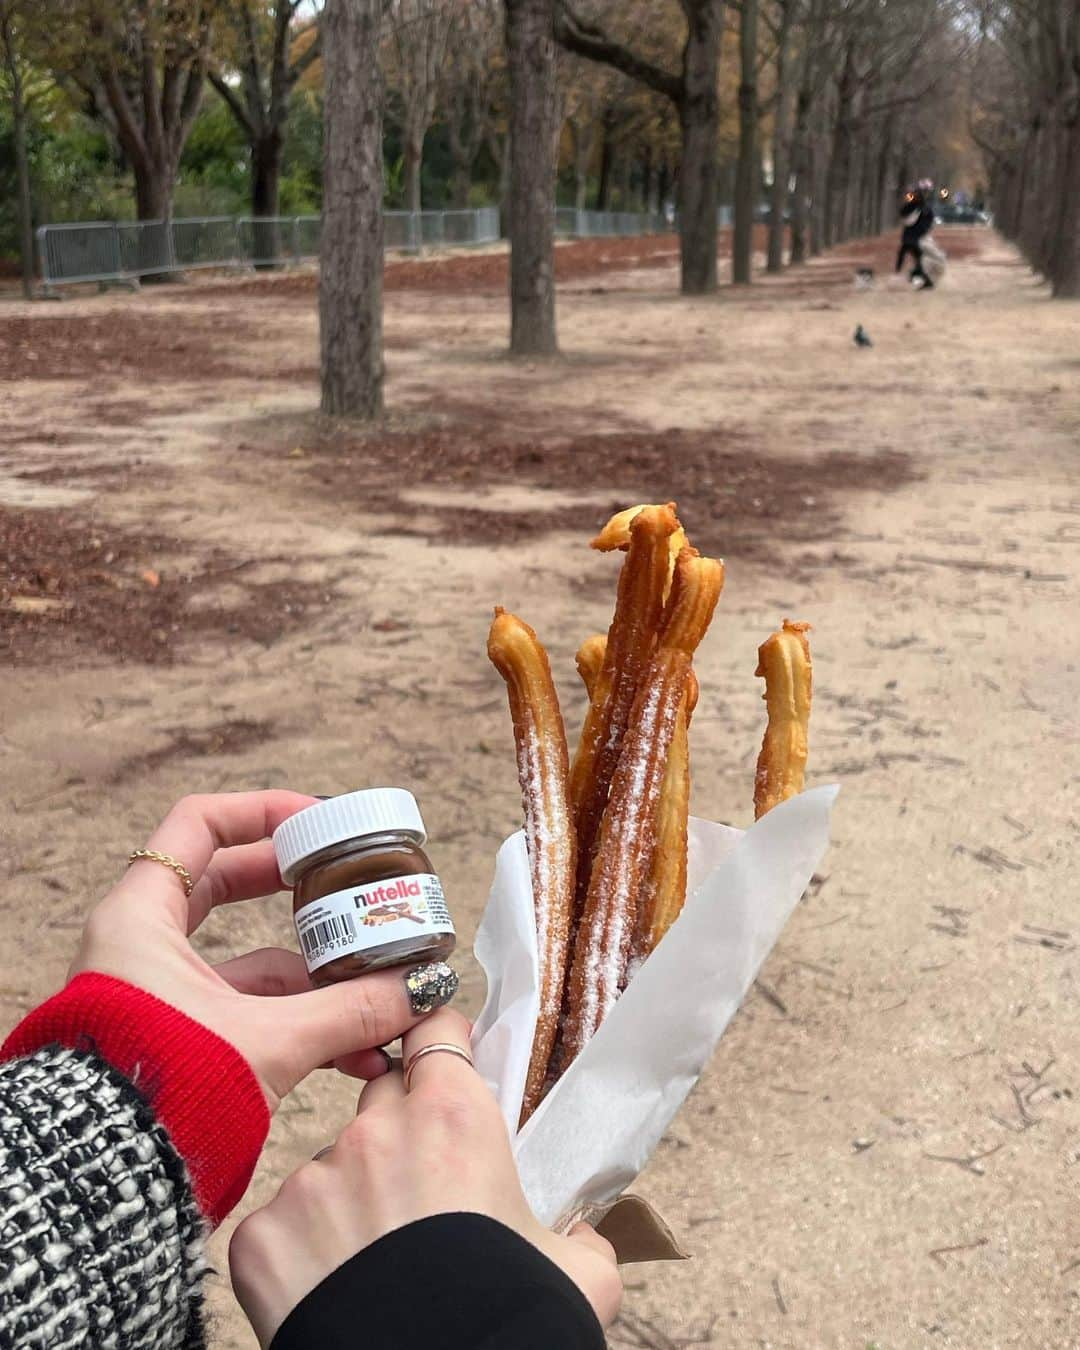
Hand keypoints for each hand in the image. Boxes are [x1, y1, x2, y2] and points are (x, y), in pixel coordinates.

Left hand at [69, 790, 457, 1110]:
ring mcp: (161, 994)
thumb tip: (418, 989)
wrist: (107, 1181)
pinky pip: (248, 1010)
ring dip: (314, 974)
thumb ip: (350, 1011)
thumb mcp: (268, 1041)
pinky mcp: (180, 1038)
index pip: (199, 825)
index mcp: (142, 918)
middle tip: (348, 884)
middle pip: (227, 886)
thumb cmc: (163, 1093)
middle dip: (301, 893)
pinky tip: (357, 1049)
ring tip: (375, 987)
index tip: (318, 823)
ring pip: (248, 961)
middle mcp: (145, 947)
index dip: (263, 812)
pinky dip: (300, 1020)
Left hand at [229, 1008, 622, 1345]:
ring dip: (351, 1194)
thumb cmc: (504, 1322)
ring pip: (332, 1165)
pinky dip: (303, 1248)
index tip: (444, 1057)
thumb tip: (583, 1238)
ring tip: (376, 1259)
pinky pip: (283, 1222)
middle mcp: (376, 1133)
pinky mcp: (262, 1234)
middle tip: (422, 1186)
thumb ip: (580, 1236)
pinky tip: (331, 1287)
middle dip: (400, 1126)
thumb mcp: (577, 1273)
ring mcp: (311, 1181)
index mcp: (453, 1119)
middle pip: (382, 1097)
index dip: (440, 1041)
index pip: (435, 1034)